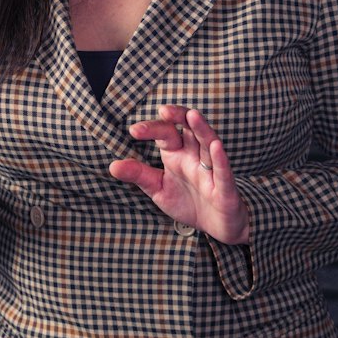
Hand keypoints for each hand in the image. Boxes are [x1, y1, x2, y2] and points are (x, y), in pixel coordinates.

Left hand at [108, 105, 249, 244]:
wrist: (215, 226)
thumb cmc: (188, 202)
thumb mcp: (158, 189)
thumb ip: (139, 175)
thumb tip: (112, 166)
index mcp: (177, 155)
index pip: (166, 134)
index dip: (152, 129)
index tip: (134, 131)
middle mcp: (195, 157)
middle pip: (189, 130)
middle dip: (178, 117)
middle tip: (164, 111)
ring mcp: (211, 171)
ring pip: (208, 145)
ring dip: (202, 129)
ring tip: (192, 115)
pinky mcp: (225, 188)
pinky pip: (223, 171)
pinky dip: (219, 159)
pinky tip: (215, 146)